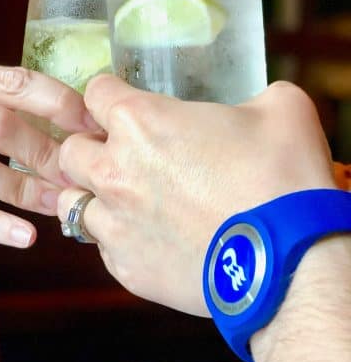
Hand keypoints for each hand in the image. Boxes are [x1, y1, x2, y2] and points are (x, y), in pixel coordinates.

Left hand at [57, 77, 336, 314]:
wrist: (291, 261)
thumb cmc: (283, 180)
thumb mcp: (281, 110)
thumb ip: (250, 97)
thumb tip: (249, 108)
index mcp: (139, 123)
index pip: (96, 94)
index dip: (110, 96)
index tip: (122, 106)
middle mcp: (113, 172)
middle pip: (69, 151)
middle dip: (90, 148)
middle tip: (123, 156)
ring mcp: (114, 224)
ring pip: (74, 202)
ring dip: (95, 196)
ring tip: (129, 201)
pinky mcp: (124, 267)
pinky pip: (103, 246)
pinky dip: (120, 238)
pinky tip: (151, 238)